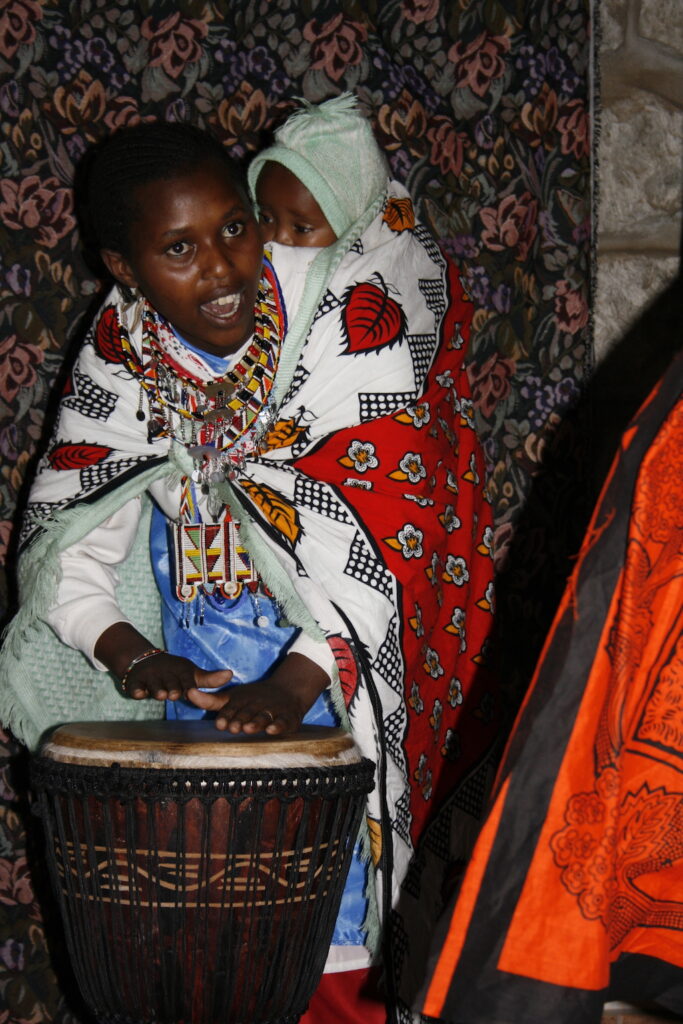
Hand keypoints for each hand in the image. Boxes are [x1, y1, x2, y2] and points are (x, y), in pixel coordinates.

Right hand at [95, 622, 230, 701]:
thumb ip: (209, 679)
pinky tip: (139, 694)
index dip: (188, 685)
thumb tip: (231, 674)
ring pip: (153, 686)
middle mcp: (165, 674)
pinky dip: (137, 691)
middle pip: (169, 684)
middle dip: (172, 688)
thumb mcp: (191, 674)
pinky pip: (135, 688)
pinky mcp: (135, 683)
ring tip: (160, 695)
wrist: (143, 661)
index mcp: (180, 671)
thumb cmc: (174, 672)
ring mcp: (149, 678)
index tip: (190, 691)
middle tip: (174, 694)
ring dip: (156, 690)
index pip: (186, 679)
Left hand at [186, 653, 329, 735]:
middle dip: (240, 719)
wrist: (288, 690)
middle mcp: (257, 704)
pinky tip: (271, 730)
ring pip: (263, 717)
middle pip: (247, 713)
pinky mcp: (287, 717)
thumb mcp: (232, 697)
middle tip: (233, 728)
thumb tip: (188, 693)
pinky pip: (282, 721)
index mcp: (242, 699)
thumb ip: (210, 701)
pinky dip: (278, 726)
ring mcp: (272, 710)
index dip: (227, 715)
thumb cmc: (253, 698)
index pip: (232, 707)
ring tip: (249, 728)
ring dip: (256, 722)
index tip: (220, 724)